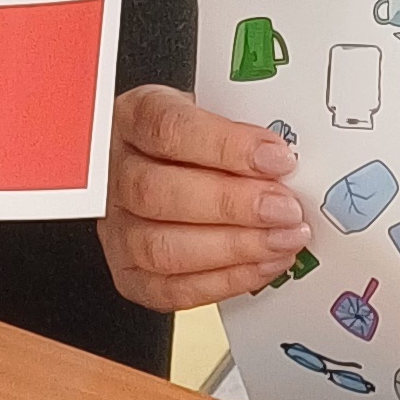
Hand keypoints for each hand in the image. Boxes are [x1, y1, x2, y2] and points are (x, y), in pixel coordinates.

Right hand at [101, 85, 310, 312]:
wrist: (170, 170)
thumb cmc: (198, 141)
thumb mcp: (216, 111)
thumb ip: (242, 132)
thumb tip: (285, 162)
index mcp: (135, 117)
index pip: (168, 129)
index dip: (226, 146)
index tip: (277, 158)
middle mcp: (114, 174)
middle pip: (158, 192)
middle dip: (233, 205)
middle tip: (285, 209)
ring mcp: (117, 228)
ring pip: (161, 247)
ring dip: (233, 248)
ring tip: (282, 240)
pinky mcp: (130, 273)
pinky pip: (171, 289)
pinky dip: (225, 281)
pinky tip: (264, 265)